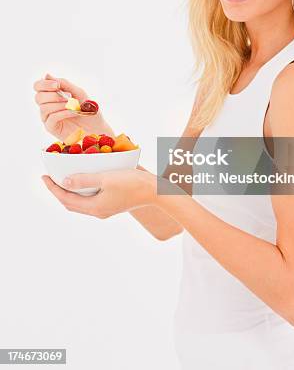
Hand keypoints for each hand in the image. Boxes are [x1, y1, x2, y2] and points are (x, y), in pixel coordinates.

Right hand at [33, 73, 114, 141]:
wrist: (96, 127)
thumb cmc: (87, 109)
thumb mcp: (78, 92)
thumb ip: (63, 83)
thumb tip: (47, 75)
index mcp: (51, 95)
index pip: (38, 86)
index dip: (44, 84)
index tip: (57, 85)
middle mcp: (47, 106)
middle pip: (38, 97)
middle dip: (53, 95)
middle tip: (69, 97)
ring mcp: (48, 118)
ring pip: (44, 108)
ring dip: (60, 104)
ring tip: (73, 106)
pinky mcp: (52, 128)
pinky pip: (51, 118)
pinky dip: (63, 113)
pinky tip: (73, 112)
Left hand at [41, 166, 156, 218]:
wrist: (155, 191)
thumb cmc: (132, 183)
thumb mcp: (106, 178)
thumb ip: (84, 179)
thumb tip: (65, 181)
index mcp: (94, 207)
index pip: (66, 199)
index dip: (53, 189)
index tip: (44, 177)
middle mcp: (98, 211)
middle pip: (71, 203)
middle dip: (59, 191)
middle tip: (50, 178)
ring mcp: (106, 209)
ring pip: (81, 202)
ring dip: (70, 191)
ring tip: (63, 178)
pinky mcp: (112, 204)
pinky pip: (90, 199)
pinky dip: (82, 191)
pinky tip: (84, 180)